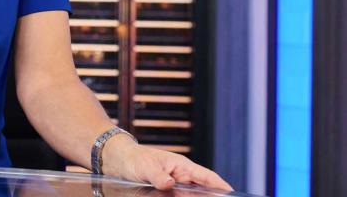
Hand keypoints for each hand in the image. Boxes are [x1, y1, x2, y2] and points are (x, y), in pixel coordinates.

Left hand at [101, 136, 232, 191]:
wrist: (119, 161)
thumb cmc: (134, 159)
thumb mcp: (145, 167)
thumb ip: (157, 175)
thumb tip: (169, 183)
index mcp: (182, 166)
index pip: (207, 176)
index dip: (221, 185)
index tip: (232, 193)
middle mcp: (181, 175)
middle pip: (204, 188)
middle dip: (213, 196)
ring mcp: (176, 183)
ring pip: (193, 194)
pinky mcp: (168, 190)